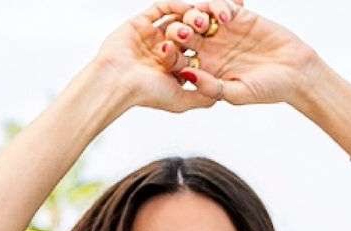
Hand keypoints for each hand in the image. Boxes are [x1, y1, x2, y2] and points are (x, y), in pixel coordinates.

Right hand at [89, 1, 214, 113]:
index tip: (235, 33)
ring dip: (192, 16)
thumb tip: (221, 95)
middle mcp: (162, 51)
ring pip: (177, 19)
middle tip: (220, 22)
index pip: (198, 50)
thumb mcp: (181, 101)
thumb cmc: (144, 94)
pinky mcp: (139, 24)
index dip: (215, 42)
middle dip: (206, 26)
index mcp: (172, 68)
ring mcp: (151, 37)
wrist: (115, 83)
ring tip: (201, 20)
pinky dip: (175, 5)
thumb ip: (203, 97)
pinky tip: (188, 8)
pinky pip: (161, 8)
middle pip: (191, 31)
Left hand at [168, 1, 322, 106]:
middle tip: (184, 33)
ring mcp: (222, 33)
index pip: (177, 61)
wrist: (297, 72)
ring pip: (198, 18)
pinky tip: (227, 16)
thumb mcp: (236, 93)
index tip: (168, 53)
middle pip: (182, 36)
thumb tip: (186, 74)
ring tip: (204, 24)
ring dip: (195, 17)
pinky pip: (221, 6)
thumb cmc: (267, 89)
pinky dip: (219, 7)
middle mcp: (208, 50)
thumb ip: (210, 86)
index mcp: (202, 70)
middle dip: (178, 33)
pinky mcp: (239, 17)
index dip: (170, 56)